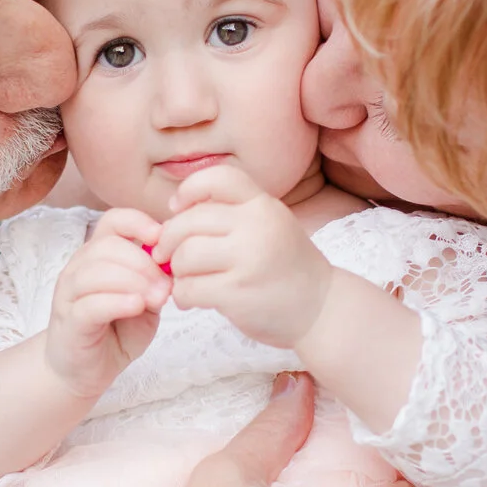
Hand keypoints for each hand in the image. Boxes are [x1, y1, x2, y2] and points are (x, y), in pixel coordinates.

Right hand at [42, 208, 171, 397]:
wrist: (85, 370)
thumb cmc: (116, 331)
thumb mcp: (146, 302)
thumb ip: (157, 281)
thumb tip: (176, 261)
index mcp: (98, 256)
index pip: (113, 221)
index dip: (138, 223)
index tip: (162, 240)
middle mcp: (79, 268)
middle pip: (108, 245)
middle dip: (144, 263)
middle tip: (165, 287)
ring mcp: (69, 294)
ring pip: (96, 271)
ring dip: (133, 282)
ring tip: (156, 300)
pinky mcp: (69, 321)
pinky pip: (90, 304)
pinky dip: (117, 302)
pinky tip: (137, 306)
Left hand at [151, 165, 334, 349]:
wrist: (319, 308)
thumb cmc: (285, 267)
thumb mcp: (270, 224)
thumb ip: (231, 213)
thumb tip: (175, 214)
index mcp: (263, 205)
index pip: (216, 178)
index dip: (188, 190)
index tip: (177, 210)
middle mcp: (257, 225)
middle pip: (188, 222)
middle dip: (168, 241)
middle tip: (166, 255)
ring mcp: (248, 259)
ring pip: (184, 256)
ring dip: (177, 271)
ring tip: (188, 280)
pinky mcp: (237, 293)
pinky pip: (188, 288)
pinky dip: (182, 296)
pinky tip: (192, 299)